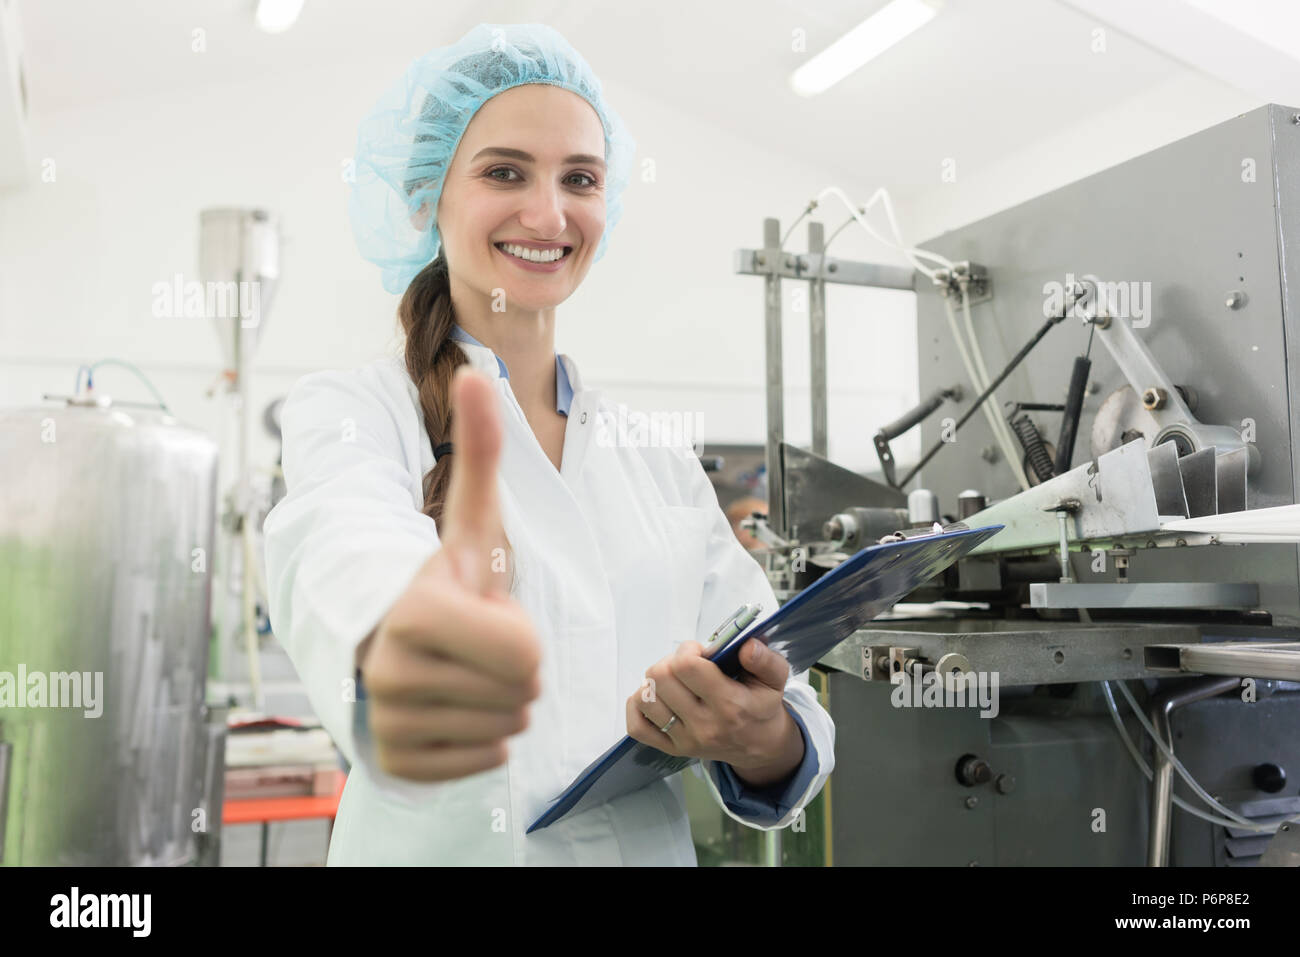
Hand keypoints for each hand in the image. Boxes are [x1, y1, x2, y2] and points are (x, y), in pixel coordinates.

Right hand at [359, 366, 540, 781]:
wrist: (394, 636)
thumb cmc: (447, 580)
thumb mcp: (473, 521)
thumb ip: (480, 451)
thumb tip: (476, 373)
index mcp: (414, 613)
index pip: (526, 656)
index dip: (523, 633)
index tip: (487, 613)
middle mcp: (390, 672)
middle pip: (522, 694)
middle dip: (517, 669)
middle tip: (479, 645)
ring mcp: (389, 724)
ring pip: (507, 731)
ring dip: (503, 702)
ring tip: (468, 671)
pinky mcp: (398, 763)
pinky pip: (485, 763)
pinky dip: (484, 740)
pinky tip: (458, 707)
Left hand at [625, 638, 804, 787]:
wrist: (760, 746)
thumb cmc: (762, 706)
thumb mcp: (775, 679)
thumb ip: (765, 659)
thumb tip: (746, 646)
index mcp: (730, 704)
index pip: (687, 666)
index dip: (689, 650)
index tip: (701, 653)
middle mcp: (704, 725)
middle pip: (660, 678)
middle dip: (671, 662)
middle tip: (687, 666)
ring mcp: (685, 739)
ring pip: (645, 698)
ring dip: (655, 683)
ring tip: (675, 682)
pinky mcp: (671, 749)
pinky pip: (636, 725)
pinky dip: (639, 705)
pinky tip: (658, 697)